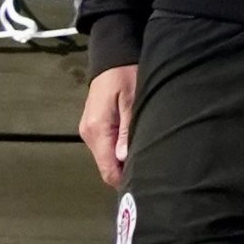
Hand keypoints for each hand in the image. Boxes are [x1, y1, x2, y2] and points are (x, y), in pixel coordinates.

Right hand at [78, 64, 136, 189]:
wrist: (112, 58)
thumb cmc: (125, 76)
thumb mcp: (131, 101)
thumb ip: (127, 130)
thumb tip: (124, 158)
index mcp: (97, 130)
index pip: (108, 169)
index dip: (125, 181)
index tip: (147, 185)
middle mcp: (89, 134)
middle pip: (107, 167)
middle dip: (127, 173)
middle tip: (154, 175)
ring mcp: (90, 131)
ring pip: (107, 158)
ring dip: (124, 162)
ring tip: (148, 162)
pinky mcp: (94, 127)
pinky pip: (107, 147)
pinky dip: (120, 152)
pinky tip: (137, 149)